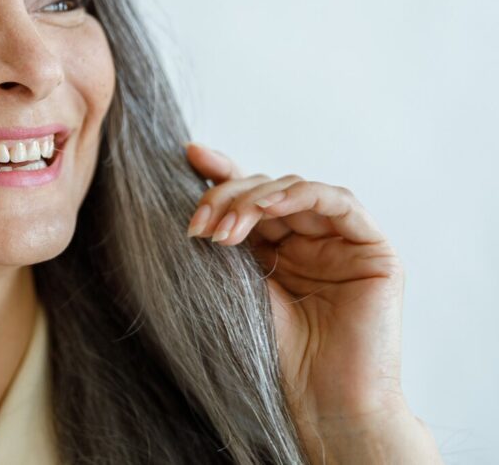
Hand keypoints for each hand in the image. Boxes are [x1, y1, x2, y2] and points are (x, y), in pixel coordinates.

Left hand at [183, 142, 441, 462]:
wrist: (321, 406)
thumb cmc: (273, 358)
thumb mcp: (230, 289)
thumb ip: (221, 244)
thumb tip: (188, 201)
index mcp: (273, 249)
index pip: (246, 197)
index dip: (221, 172)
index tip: (190, 155)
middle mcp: (307, 240)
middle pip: (265, 190)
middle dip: (226, 197)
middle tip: (198, 226)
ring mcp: (341, 243)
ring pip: (295, 190)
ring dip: (254, 199)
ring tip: (223, 229)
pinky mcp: (373, 250)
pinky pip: (340, 202)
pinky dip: (301, 194)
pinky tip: (269, 206)